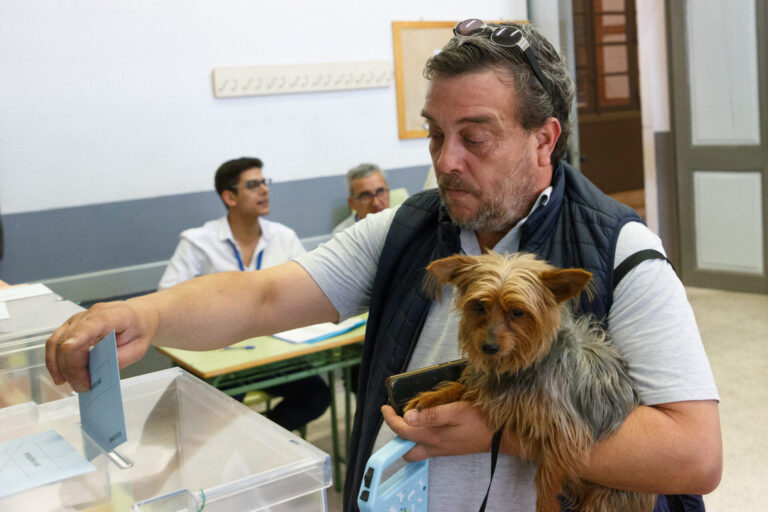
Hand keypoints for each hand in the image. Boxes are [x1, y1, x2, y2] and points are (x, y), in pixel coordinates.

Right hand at [45, 299, 158, 391]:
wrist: (138, 316)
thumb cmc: (139, 329)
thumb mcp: (140, 347)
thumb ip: (121, 358)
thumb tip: (100, 370)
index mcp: (114, 315)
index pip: (92, 324)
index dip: (79, 336)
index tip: (68, 349)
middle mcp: (92, 314)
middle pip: (71, 338)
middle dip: (73, 366)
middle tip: (83, 385)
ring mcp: (78, 319)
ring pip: (58, 341)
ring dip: (60, 366)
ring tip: (72, 383)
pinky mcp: (70, 326)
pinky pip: (55, 343)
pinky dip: (54, 361)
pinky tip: (61, 375)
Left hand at [381, 402, 505, 461]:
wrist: (502, 437)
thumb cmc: (482, 421)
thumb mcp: (457, 411)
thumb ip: (432, 415)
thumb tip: (408, 416)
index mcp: (433, 437)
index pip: (403, 431)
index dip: (390, 419)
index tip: (385, 407)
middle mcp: (435, 447)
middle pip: (407, 450)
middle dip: (397, 436)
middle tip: (396, 417)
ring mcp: (443, 449)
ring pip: (417, 450)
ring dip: (409, 438)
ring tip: (409, 418)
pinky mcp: (450, 448)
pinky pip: (428, 447)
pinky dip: (421, 437)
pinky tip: (427, 423)